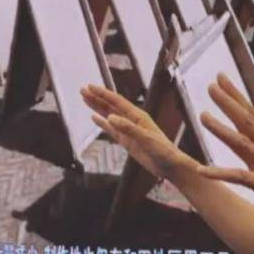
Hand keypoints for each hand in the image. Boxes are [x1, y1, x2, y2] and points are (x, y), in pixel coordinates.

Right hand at [80, 84, 198, 181]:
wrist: (171, 166)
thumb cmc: (163, 151)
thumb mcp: (146, 139)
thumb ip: (128, 128)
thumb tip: (110, 117)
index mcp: (138, 116)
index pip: (116, 101)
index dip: (102, 94)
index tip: (90, 87)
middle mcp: (132, 120)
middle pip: (111, 106)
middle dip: (97, 97)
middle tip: (82, 90)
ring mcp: (129, 130)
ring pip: (109, 116)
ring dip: (97, 107)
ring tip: (85, 99)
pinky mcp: (127, 141)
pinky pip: (111, 130)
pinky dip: (102, 123)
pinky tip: (95, 118)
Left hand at [198, 73, 253, 234]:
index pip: (252, 115)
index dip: (236, 96)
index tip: (221, 78)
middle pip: (247, 121)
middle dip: (229, 102)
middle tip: (211, 85)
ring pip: (242, 143)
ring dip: (222, 129)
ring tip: (202, 116)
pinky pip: (240, 177)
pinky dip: (220, 173)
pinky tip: (201, 170)